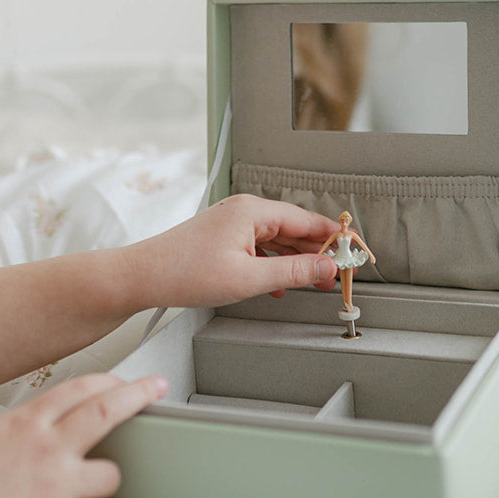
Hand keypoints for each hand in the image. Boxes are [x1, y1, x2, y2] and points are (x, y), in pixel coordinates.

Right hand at [0, 371, 165, 497]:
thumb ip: (16, 430)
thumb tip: (34, 432)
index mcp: (24, 420)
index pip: (80, 389)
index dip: (111, 381)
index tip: (129, 380)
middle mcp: (44, 446)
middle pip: (108, 412)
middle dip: (139, 396)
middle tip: (157, 390)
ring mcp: (50, 484)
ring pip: (112, 473)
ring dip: (107, 480)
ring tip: (96, 487)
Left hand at [132, 194, 338, 306]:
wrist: (143, 276)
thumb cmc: (185, 272)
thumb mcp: (249, 278)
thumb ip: (293, 273)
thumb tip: (325, 268)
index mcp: (253, 211)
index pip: (308, 219)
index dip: (335, 238)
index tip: (355, 251)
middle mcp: (244, 211)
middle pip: (295, 228)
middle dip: (318, 252)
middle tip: (340, 273)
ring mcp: (232, 224)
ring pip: (278, 239)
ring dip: (297, 261)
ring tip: (316, 283)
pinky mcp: (223, 238)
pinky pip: (260, 247)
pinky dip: (274, 265)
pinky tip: (279, 286)